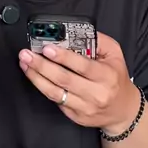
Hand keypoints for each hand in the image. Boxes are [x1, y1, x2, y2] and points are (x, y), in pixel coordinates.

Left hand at [19, 33, 139, 134]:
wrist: (123, 110)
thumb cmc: (116, 78)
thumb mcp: (115, 54)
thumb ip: (97, 41)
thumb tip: (76, 31)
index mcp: (107, 76)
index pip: (82, 66)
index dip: (63, 57)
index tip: (47, 48)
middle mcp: (96, 94)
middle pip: (64, 79)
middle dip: (42, 66)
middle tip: (26, 54)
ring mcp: (84, 107)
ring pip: (55, 92)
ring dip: (36, 77)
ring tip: (25, 63)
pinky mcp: (75, 116)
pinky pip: (55, 100)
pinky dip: (42, 87)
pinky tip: (33, 76)